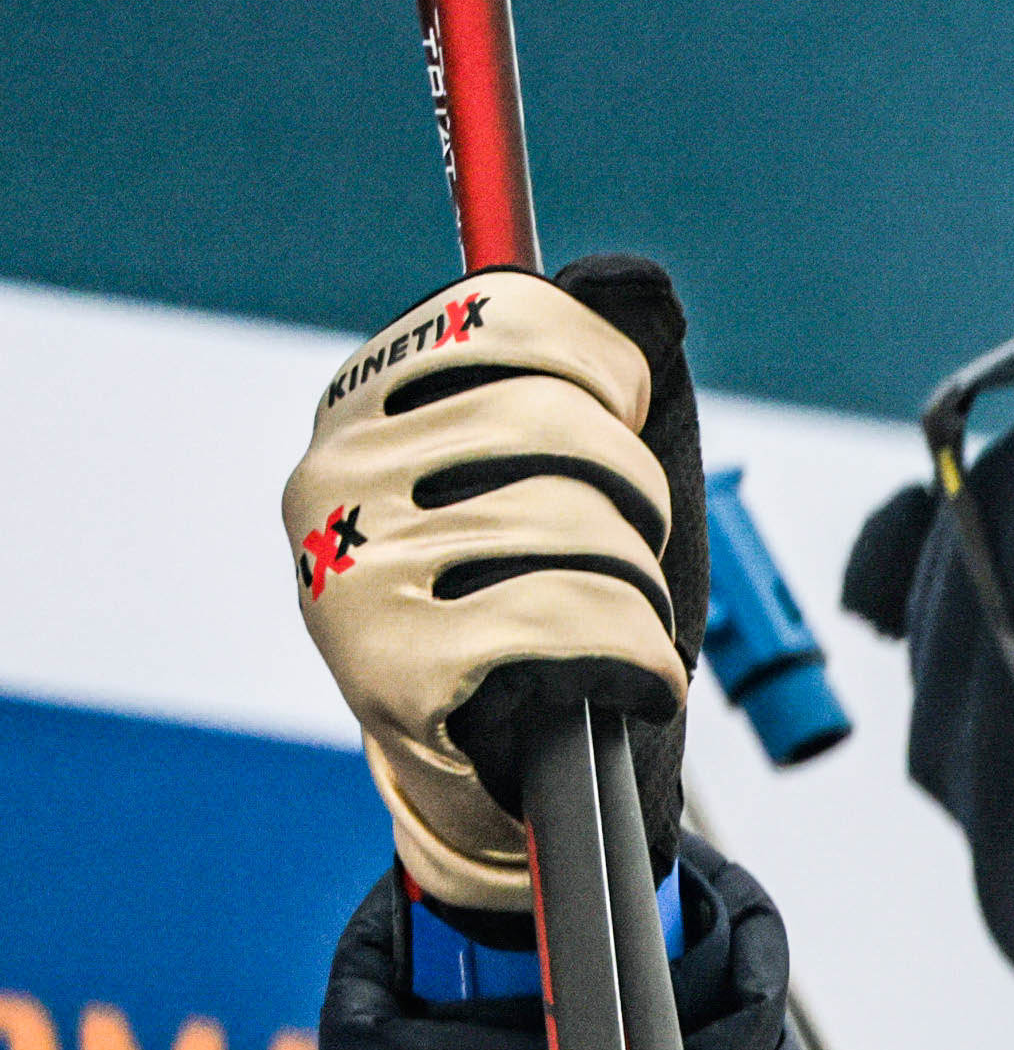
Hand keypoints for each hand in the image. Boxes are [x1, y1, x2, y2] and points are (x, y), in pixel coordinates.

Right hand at [285, 256, 705, 916]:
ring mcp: (354, 572)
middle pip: (554, 425)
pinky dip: (640, 660)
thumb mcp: (538, 477)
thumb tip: (640, 285)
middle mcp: (337, 479)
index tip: (625, 418)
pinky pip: (580, 625)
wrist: (471, 764)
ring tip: (619, 621)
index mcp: (363, 410)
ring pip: (579, 529)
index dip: (603, 370)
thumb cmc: (524, 598)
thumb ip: (578, 382)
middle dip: (636, 492)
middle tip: (633, 546)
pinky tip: (634, 681)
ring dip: (640, 589)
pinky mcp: (398, 667)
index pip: (504, 321)